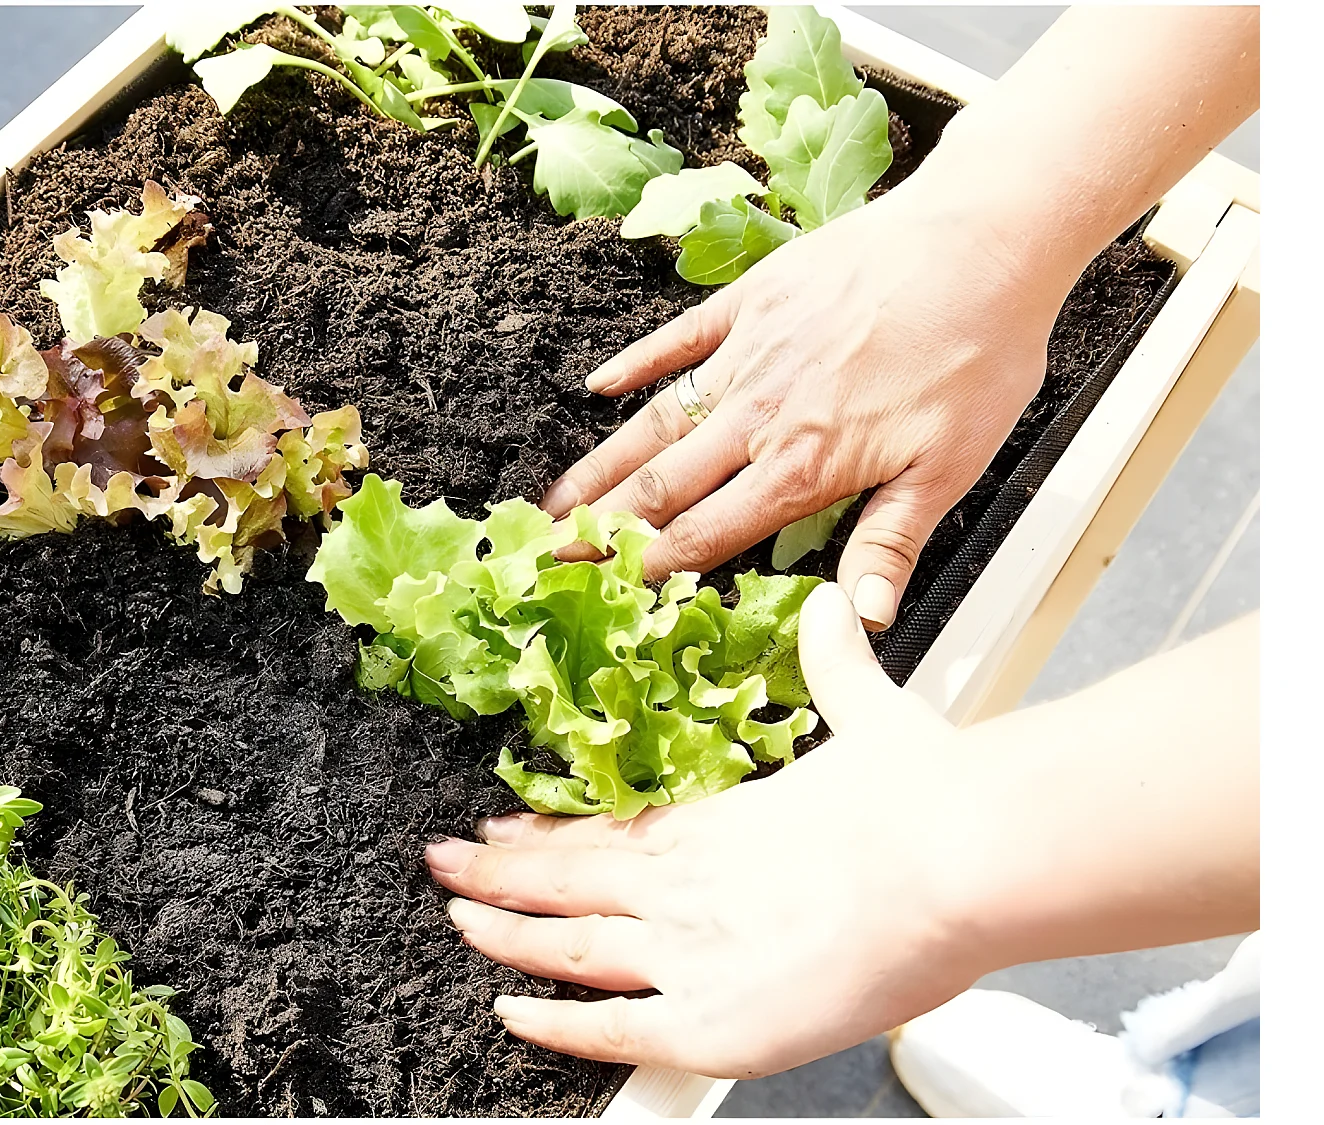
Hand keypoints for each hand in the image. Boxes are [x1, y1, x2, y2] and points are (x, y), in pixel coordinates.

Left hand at [423, 582, 990, 1078]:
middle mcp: (684, 883)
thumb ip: (837, 666)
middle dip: (495, 873)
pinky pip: (607, 1029)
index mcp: (717, 822)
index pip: (606, 831)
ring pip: (565, 944)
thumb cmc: (925, 796)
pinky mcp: (711, 1022)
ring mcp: (687, 951)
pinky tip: (508, 1013)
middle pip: (564, 879)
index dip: (545, 834)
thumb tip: (831, 609)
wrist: (958, 858)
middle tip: (444, 865)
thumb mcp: (871, 715)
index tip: (499, 828)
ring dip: (502, 932)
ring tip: (456, 919)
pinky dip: (552, 1025)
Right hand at [539, 180, 1062, 629]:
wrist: (983, 241)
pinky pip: (679, 339)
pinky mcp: (754, 300)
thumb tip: (859, 622)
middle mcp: (760, 414)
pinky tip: (599, 387)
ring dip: (602, 466)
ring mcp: (750, 352)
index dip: (650, 567)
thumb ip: (890, 544)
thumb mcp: (949, 466)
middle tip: (545, 555)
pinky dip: (637, 364)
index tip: (602, 591)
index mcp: (803, 465)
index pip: (706, 533)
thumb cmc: (977, 355)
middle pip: (662, 485)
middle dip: (600, 528)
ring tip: (552, 500)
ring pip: (657, 422)